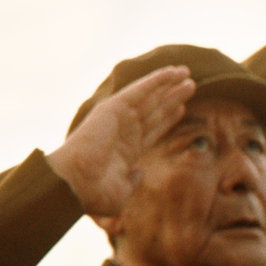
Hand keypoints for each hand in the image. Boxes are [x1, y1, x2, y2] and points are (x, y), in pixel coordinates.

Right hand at [45, 65, 194, 219]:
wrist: (75, 183)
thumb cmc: (94, 193)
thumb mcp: (121, 191)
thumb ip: (132, 181)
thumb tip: (140, 173)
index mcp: (125, 151)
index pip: (151, 130)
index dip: (167, 119)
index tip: (181, 108)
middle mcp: (123, 132)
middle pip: (154, 111)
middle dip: (171, 98)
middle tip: (190, 85)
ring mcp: (118, 119)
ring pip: (149, 98)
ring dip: (167, 85)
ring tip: (186, 73)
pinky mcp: (113, 108)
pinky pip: (138, 90)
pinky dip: (155, 80)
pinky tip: (171, 72)